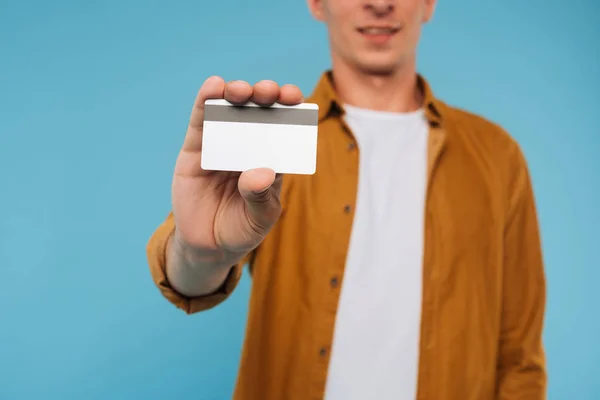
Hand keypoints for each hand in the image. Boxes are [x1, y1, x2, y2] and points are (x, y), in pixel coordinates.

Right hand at [171, 77, 303, 258]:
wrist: (208, 246)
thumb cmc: (242, 229)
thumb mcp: (260, 218)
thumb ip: (260, 197)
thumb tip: (259, 172)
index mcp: (271, 157)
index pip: (285, 127)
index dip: (290, 108)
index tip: (295, 97)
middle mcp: (249, 145)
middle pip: (260, 112)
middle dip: (266, 96)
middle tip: (269, 92)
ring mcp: (222, 144)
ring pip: (231, 110)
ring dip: (237, 93)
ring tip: (240, 90)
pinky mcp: (196, 149)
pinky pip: (201, 121)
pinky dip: (206, 101)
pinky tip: (214, 86)